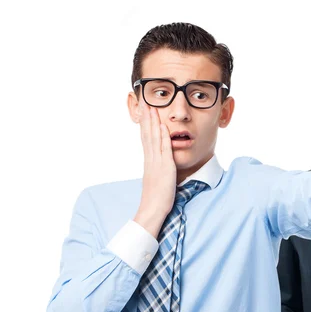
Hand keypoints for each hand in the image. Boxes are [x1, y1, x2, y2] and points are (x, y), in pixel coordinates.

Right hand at [133, 103, 176, 237]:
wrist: (152, 210)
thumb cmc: (157, 199)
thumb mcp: (157, 179)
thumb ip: (158, 170)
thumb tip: (160, 165)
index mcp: (149, 162)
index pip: (146, 138)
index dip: (145, 124)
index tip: (145, 112)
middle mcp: (151, 160)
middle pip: (147, 134)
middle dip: (147, 117)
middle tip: (145, 101)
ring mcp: (156, 163)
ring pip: (153, 138)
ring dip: (153, 122)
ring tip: (152, 107)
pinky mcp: (164, 168)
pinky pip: (163, 149)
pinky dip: (162, 137)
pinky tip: (163, 126)